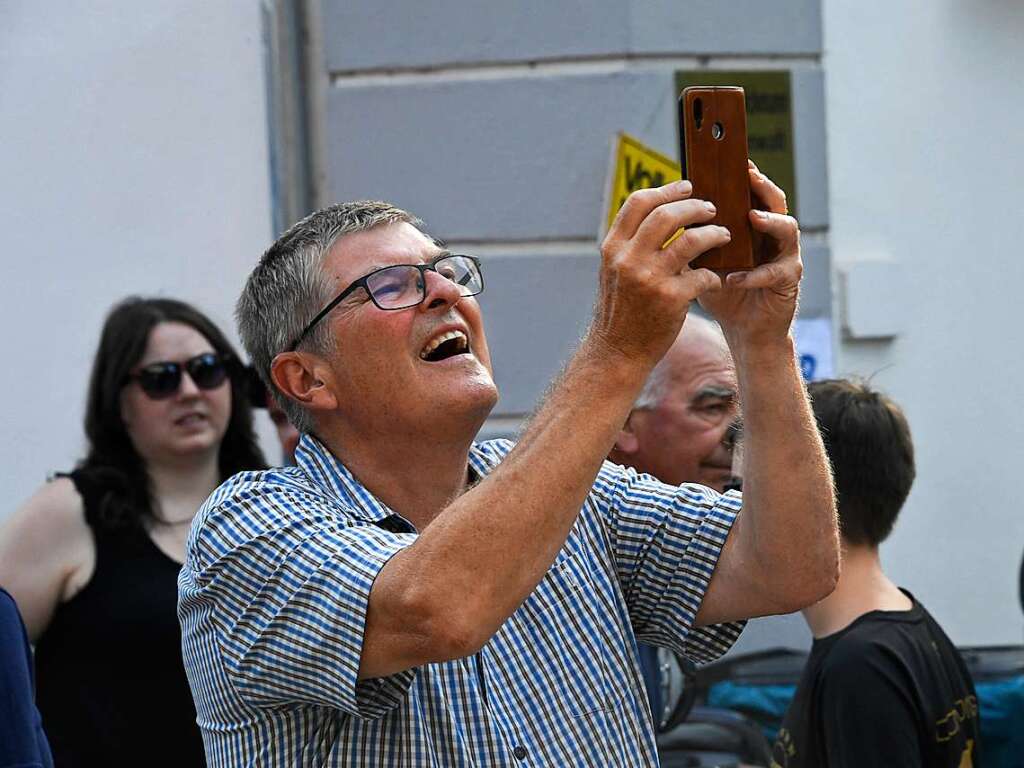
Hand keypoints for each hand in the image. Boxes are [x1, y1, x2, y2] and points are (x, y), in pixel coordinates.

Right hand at [590, 180, 730, 367]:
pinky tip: (717, 278)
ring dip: (713, 233)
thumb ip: (631, 244)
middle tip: (712, 208)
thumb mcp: (614, 272)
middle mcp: (628, 259)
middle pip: (667, 215)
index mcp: (612, 248)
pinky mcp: (670, 299)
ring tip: (724, 235)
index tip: (687, 186)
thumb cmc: (621, 311)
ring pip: (691, 240)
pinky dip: (714, 274)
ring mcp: (649, 279)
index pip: (639, 202)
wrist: (617, 353)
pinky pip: (702, 275)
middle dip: (695, 207)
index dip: (667, 189)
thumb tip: (660, 212)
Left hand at [698, 163, 802, 343]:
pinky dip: (752, 275)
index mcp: (755, 227)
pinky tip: (732, 278)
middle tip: (749, 175)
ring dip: (770, 222)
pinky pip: (773, 273)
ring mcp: (785, 257)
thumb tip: (666, 215)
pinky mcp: (788, 282)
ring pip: (788, 229)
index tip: (732, 161)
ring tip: (752, 217)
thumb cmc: (724, 292)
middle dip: (763, 187)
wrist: (744, 331)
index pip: (753, 194)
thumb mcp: (702, 262)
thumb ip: (692, 240)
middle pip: (775, 202)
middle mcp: (774, 236)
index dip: (746, 176)